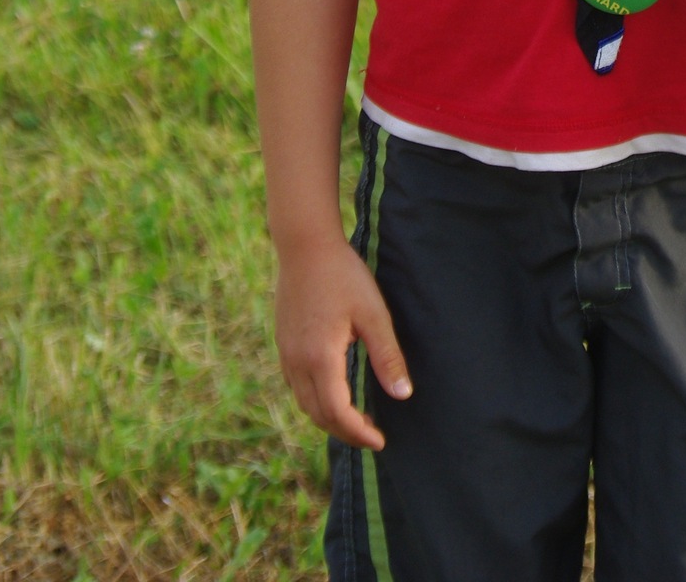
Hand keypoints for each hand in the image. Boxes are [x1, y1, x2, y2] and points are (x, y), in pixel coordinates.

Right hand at [274, 234, 411, 448]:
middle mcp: (297, 363)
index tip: (381, 440)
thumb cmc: (344, 276)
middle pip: (318, 415)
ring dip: (329, 419)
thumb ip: (387, 356)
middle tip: (372, 435)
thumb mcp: (373, 314)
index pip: (337, 413)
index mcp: (320, 358)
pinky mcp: (283, 345)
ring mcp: (286, 354)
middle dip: (345, 432)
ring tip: (355, 421)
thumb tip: (403, 395)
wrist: (305, 246)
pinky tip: (332, 393)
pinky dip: (315, 401)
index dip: (358, 432)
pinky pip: (296, 386)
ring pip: (304, 404)